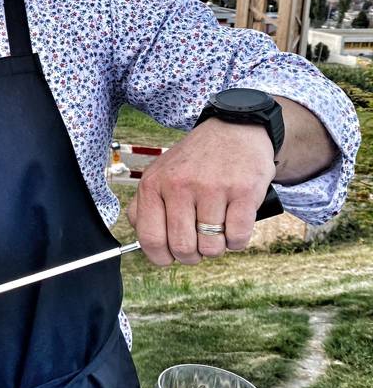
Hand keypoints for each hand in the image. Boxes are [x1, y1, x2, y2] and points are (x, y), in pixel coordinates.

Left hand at [126, 119, 274, 265]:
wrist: (234, 131)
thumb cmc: (194, 161)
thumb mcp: (159, 174)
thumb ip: (144, 206)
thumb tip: (144, 244)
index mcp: (153, 184)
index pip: (149, 238)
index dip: (161, 257)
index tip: (170, 256)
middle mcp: (179, 185)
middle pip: (182, 248)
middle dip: (192, 255)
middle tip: (198, 244)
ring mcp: (212, 188)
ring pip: (211, 247)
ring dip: (216, 247)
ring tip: (217, 228)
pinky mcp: (243, 192)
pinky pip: (238, 238)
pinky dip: (237, 240)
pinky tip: (234, 223)